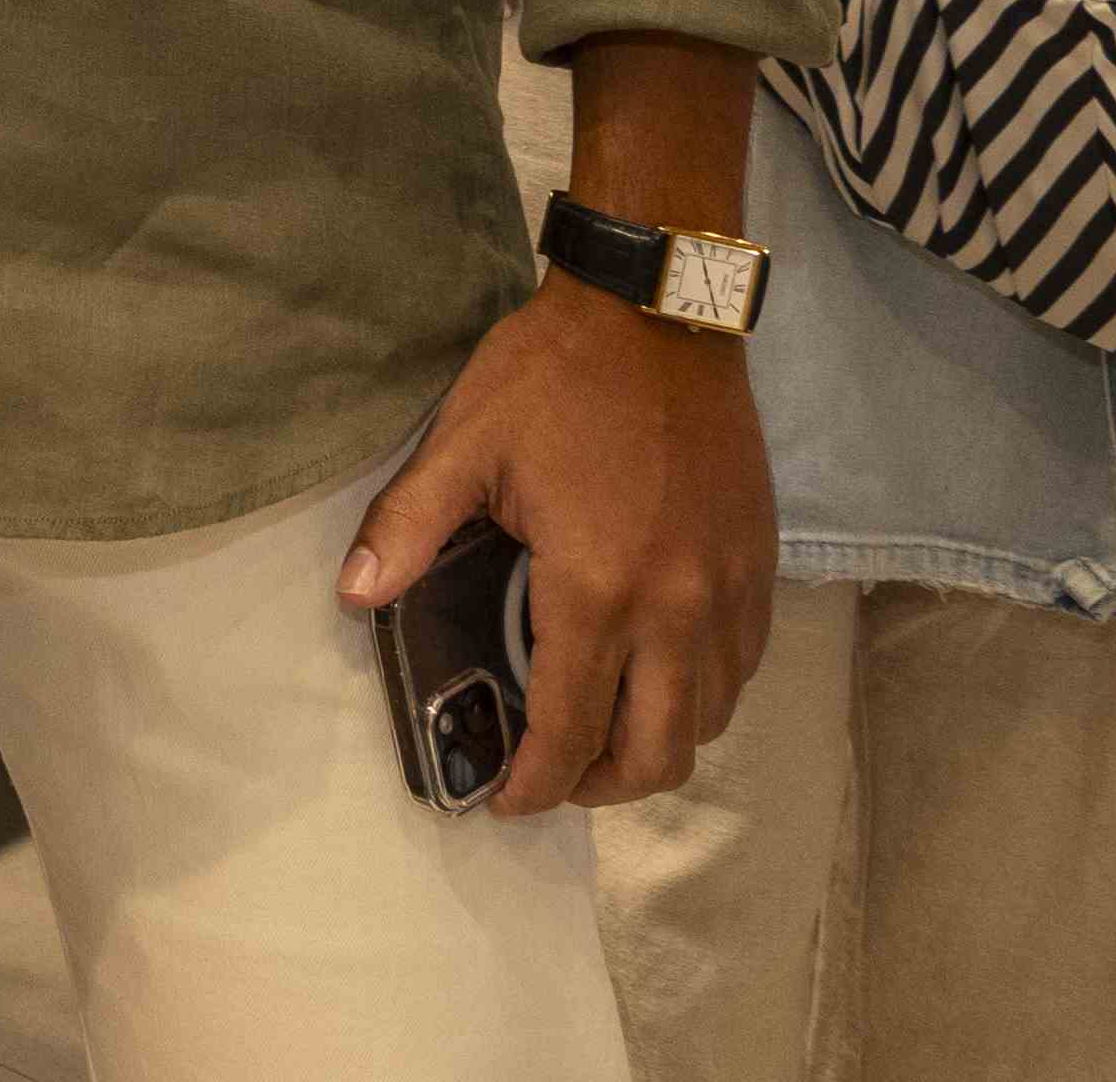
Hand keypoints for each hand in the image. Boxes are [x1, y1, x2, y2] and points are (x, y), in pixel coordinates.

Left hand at [342, 275, 772, 815]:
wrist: (659, 311)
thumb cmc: (555, 376)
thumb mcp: (466, 444)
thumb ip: (409, 526)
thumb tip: (355, 594)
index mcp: (599, 589)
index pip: (573, 730)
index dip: (537, 783)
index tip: (505, 802)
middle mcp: (678, 609)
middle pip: (657, 753)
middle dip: (600, 788)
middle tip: (552, 779)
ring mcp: (730, 593)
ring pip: (709, 720)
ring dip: (656, 748)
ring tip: (601, 736)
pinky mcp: (760, 567)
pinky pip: (741, 670)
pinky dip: (700, 698)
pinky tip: (657, 677)